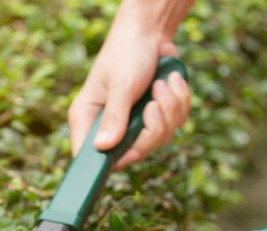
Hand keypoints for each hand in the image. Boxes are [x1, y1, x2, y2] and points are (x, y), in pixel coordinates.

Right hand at [68, 0, 191, 169]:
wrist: (149, 33)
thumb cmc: (126, 53)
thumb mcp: (120, 84)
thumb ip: (114, 116)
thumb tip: (103, 147)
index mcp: (87, 120)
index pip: (89, 158)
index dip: (110, 162)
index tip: (131, 152)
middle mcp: (108, 127)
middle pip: (133, 154)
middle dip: (153, 129)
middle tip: (154, 103)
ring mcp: (133, 125)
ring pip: (159, 140)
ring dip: (170, 110)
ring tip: (163, 84)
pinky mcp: (155, 118)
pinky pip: (175, 125)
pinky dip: (179, 103)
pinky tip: (171, 82)